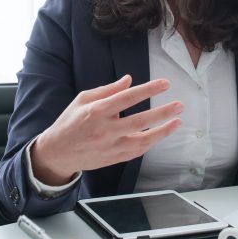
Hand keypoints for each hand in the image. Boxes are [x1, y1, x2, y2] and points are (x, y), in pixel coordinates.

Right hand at [30, 75, 183, 184]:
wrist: (57, 152)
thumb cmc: (70, 122)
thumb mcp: (82, 100)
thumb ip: (107, 90)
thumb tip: (129, 80)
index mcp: (96, 111)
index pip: (127, 98)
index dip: (148, 90)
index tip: (165, 84)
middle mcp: (105, 130)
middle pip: (140, 121)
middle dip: (163, 112)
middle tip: (180, 105)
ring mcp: (110, 146)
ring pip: (143, 140)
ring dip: (163, 131)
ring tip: (177, 121)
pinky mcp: (114, 158)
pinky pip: (137, 151)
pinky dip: (151, 143)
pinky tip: (161, 134)